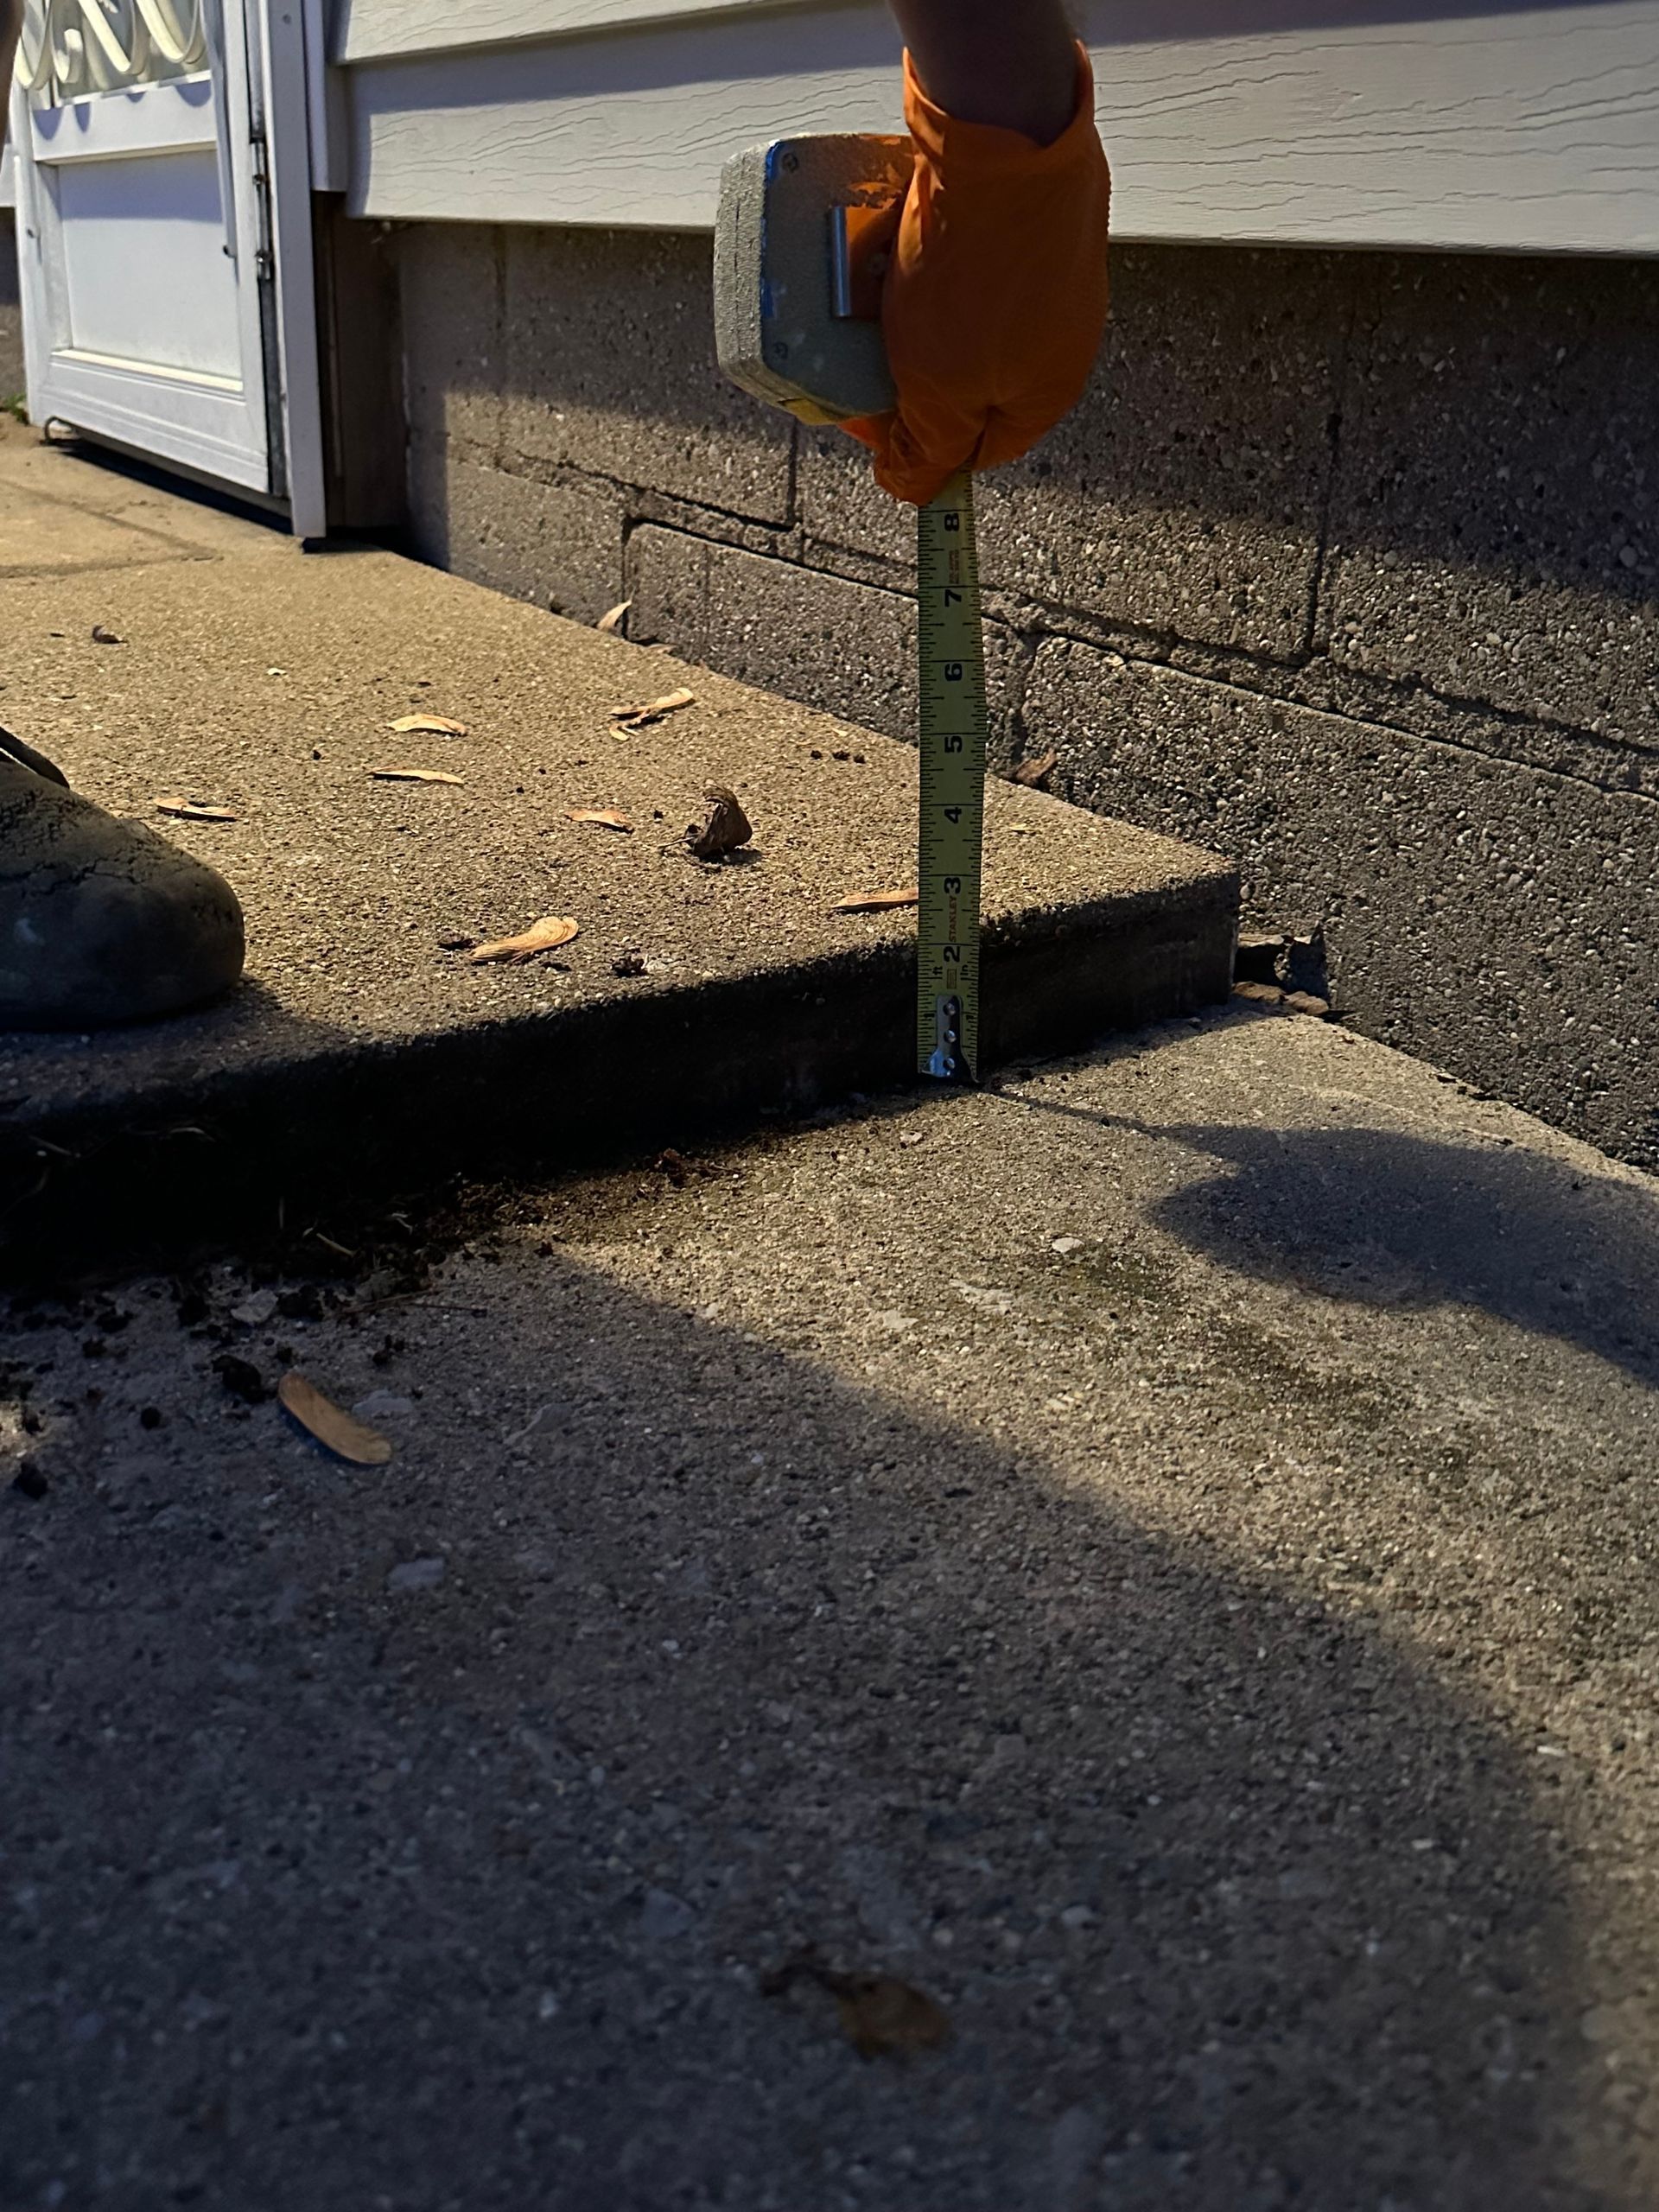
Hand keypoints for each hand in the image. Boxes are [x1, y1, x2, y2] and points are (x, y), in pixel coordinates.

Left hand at [844, 45, 1111, 506]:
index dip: (912, 440)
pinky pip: (960, 256)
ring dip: (908, 307)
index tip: (866, 412)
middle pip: (960, 378)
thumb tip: (915, 491)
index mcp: (1044, 396)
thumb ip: (927, 453)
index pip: (971, 449)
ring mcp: (1044, 275)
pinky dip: (923, 254)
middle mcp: (1054, 340)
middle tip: (865, 340)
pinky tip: (897, 238)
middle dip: (905, 365)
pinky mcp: (1025, 220)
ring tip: (876, 281)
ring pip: (954, 314)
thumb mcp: (938, 392)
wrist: (1009, 137)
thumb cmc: (980, 274)